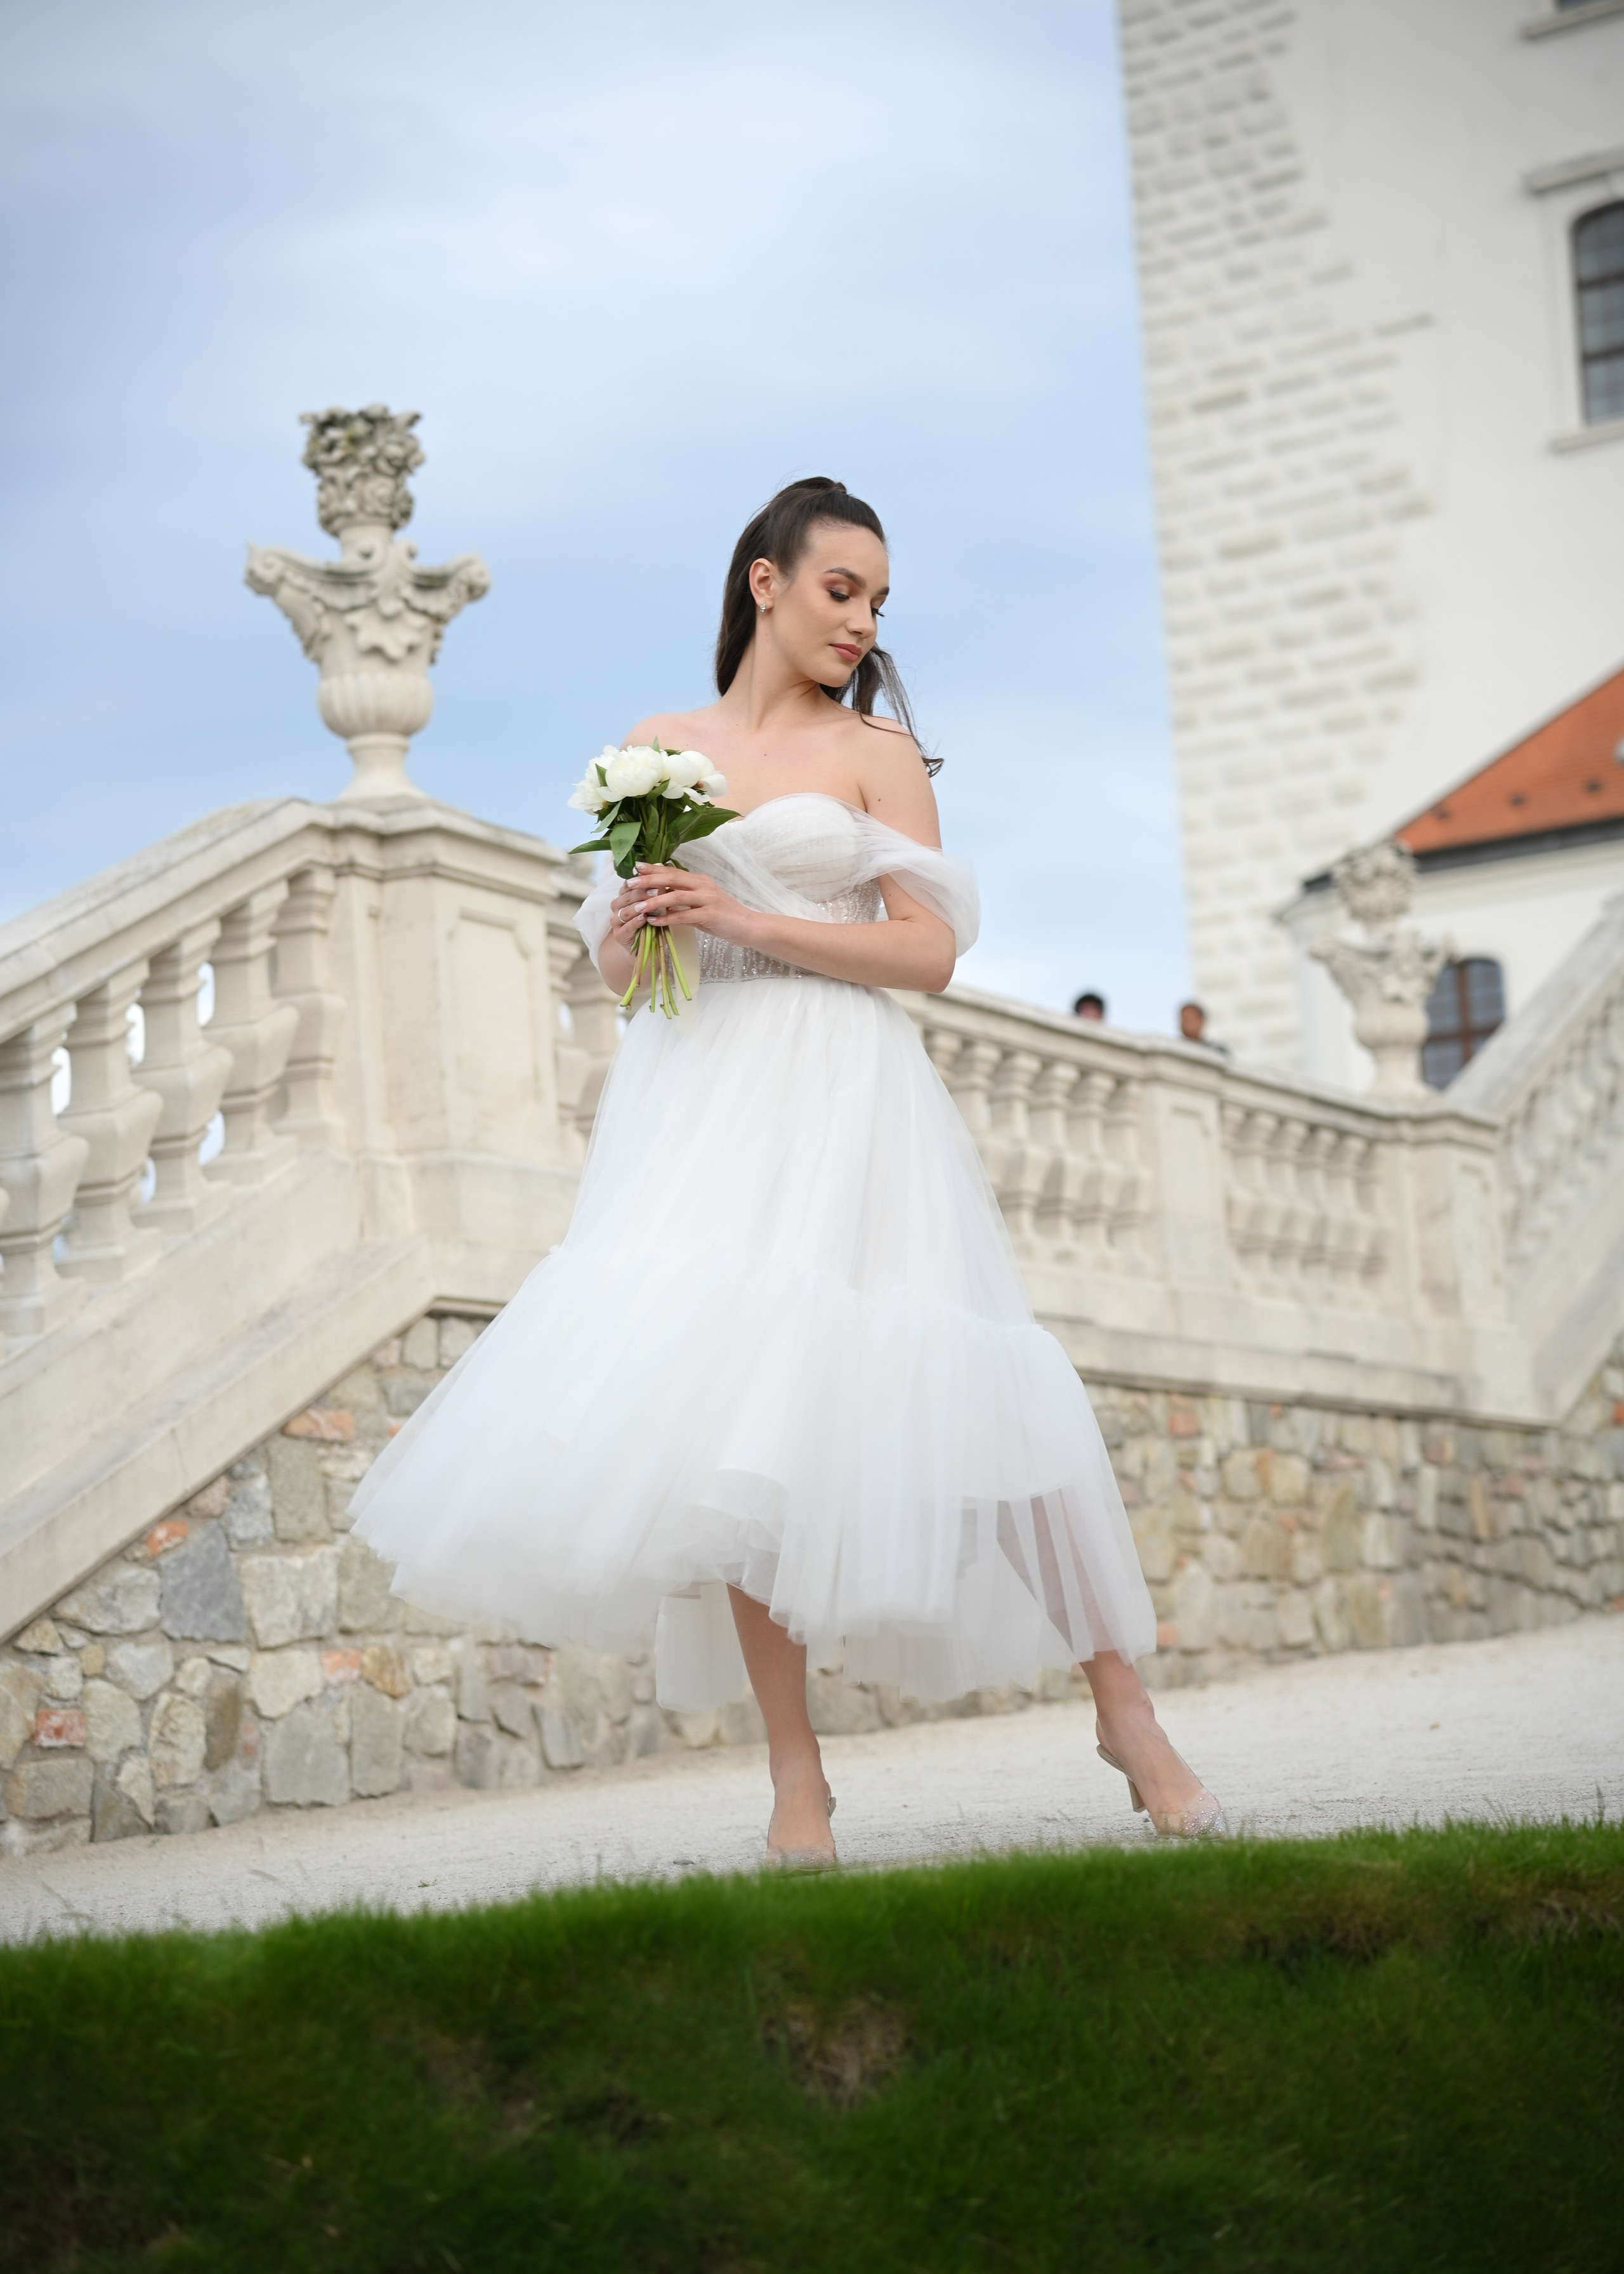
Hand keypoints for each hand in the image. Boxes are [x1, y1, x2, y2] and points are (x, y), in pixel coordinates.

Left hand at [610, 863, 758, 947]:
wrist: (748, 927)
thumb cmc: (723, 917)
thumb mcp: (701, 904)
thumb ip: (683, 899)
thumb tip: (660, 896)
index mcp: (700, 880)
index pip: (673, 871)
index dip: (654, 868)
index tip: (635, 867)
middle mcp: (703, 885)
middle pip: (671, 879)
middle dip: (649, 880)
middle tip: (630, 883)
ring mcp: (708, 899)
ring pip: (675, 896)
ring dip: (654, 901)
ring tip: (637, 906)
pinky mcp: (711, 915)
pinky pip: (684, 916)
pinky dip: (667, 919)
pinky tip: (653, 922)